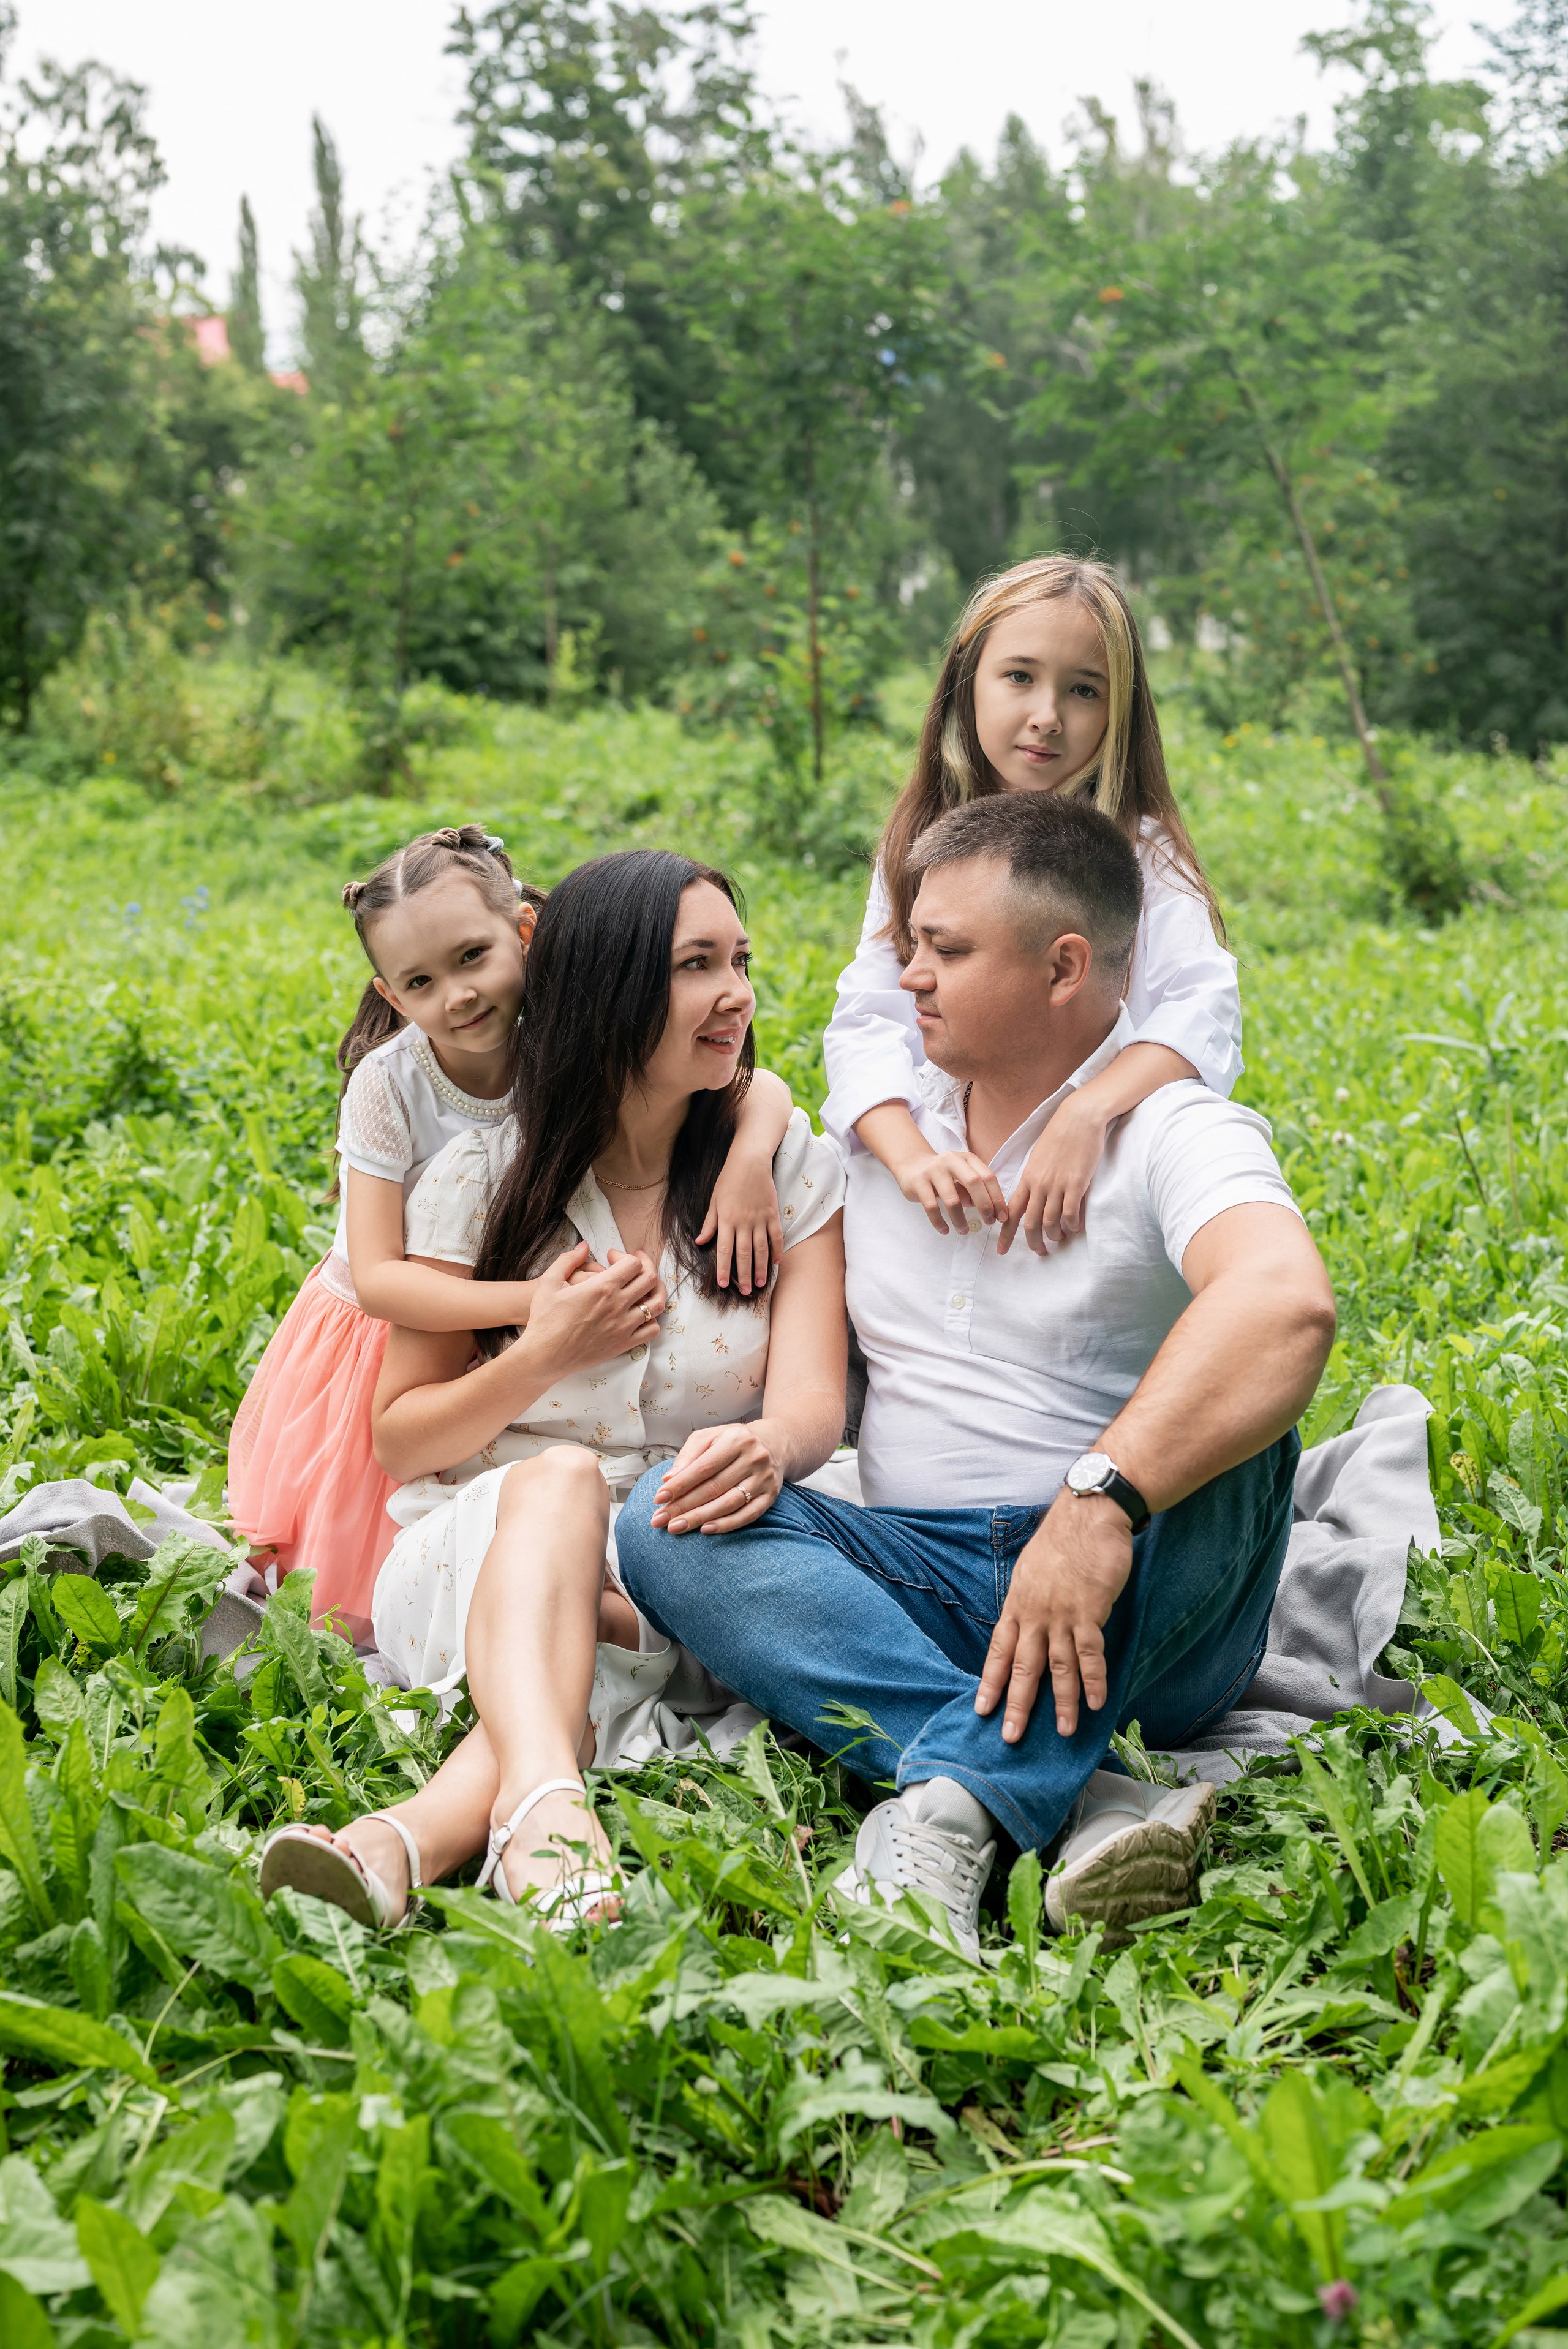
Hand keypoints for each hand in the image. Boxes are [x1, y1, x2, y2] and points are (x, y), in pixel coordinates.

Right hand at [521, 1242, 666, 1377]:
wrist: (544, 1355)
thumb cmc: (545, 1319)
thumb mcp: (549, 1282)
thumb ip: (568, 1259)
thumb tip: (584, 1245)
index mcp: (602, 1288)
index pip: (633, 1264)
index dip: (626, 1255)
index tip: (612, 1257)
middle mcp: (618, 1306)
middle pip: (649, 1279)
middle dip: (645, 1265)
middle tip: (635, 1264)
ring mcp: (624, 1326)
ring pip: (657, 1303)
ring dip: (655, 1289)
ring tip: (645, 1285)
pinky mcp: (624, 1344)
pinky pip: (652, 1329)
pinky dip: (652, 1318)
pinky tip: (641, 1312)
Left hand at [650, 1418, 786, 1533]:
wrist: (775, 1443)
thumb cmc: (734, 1441)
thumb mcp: (709, 1437)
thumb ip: (688, 1456)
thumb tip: (668, 1480)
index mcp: (736, 1440)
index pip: (704, 1467)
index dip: (680, 1484)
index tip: (659, 1498)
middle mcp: (754, 1458)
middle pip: (714, 1488)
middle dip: (684, 1506)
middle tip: (660, 1520)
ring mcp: (764, 1479)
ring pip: (729, 1504)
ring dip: (699, 1518)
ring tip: (676, 1527)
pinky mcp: (771, 1495)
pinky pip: (748, 1515)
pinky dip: (726, 1524)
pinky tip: (705, 1529)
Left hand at [698, 1151, 784, 1295]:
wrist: (750, 1161)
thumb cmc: (728, 1180)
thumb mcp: (714, 1201)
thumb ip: (709, 1223)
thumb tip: (700, 1241)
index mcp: (726, 1220)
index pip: (724, 1250)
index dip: (723, 1268)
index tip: (723, 1284)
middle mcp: (744, 1222)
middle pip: (744, 1254)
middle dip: (744, 1275)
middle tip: (744, 1291)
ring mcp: (760, 1219)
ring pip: (761, 1248)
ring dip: (761, 1267)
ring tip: (760, 1284)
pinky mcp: (773, 1213)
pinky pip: (776, 1236)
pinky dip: (778, 1250)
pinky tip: (777, 1263)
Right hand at [894, 1146, 1007, 1236]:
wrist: (912, 1166)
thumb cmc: (944, 1177)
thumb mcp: (962, 1178)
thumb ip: (976, 1191)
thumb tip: (992, 1212)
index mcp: (967, 1159)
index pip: (988, 1177)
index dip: (997, 1198)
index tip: (1002, 1217)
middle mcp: (951, 1160)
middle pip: (973, 1183)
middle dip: (984, 1206)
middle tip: (989, 1223)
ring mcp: (933, 1170)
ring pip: (952, 1199)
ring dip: (960, 1219)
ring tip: (964, 1231)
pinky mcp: (918, 1182)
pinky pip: (931, 1207)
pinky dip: (939, 1222)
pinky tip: (944, 1230)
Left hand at [975, 1492, 1133, 1740]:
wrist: (1087, 1514)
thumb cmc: (1062, 1540)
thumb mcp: (1031, 1570)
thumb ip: (1029, 1600)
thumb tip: (1029, 1622)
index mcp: (1018, 1604)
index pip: (998, 1650)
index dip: (990, 1681)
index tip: (982, 1709)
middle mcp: (1035, 1614)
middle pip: (1023, 1667)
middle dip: (1017, 1704)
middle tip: (1011, 1736)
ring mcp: (1062, 1614)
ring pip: (1058, 1666)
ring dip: (1063, 1701)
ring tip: (1065, 1731)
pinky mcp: (1090, 1611)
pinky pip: (1091, 1652)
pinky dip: (1094, 1679)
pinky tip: (1097, 1702)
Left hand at [998, 1091, 1110, 1256]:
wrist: (1078, 1118)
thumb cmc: (1059, 1135)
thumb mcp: (1038, 1157)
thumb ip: (1034, 1178)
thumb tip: (1031, 1195)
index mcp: (1027, 1178)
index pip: (1012, 1212)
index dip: (1005, 1234)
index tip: (1000, 1251)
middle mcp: (1039, 1184)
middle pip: (1030, 1223)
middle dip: (1033, 1242)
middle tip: (1039, 1252)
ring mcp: (1057, 1185)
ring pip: (1049, 1221)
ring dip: (1054, 1235)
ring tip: (1059, 1239)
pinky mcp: (1076, 1184)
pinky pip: (1070, 1213)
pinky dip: (1072, 1225)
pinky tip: (1075, 1227)